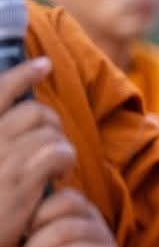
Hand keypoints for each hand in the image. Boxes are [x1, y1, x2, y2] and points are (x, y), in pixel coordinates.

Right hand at [0, 57, 75, 246]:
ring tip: (51, 165)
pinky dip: (64, 161)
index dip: (22, 74)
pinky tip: (57, 175)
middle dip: (50, 124)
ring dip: (58, 145)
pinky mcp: (20, 181)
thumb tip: (24, 111)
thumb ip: (3, 137)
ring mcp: (1, 158)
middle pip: (34, 112)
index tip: (43, 65)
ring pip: (49, 131)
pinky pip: (58, 152)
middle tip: (47, 145)